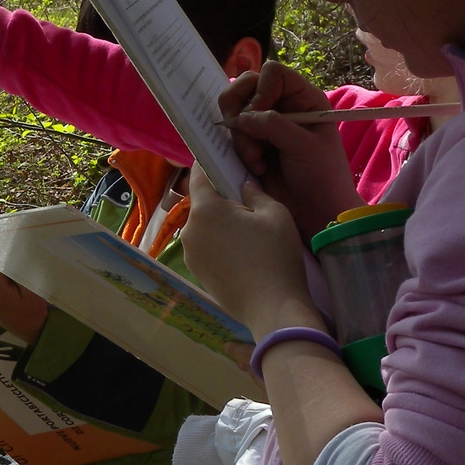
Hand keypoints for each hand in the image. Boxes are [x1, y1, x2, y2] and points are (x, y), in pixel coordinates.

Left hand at [180, 166, 323, 341]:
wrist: (271, 307)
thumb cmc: (274, 254)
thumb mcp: (274, 212)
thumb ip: (255, 192)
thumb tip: (243, 185)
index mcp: (204, 210)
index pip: (199, 176)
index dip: (209, 164)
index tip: (219, 158)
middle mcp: (189, 230)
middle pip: (202, 205)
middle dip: (220, 199)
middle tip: (246, 201)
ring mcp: (190, 255)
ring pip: (204, 228)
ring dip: (220, 224)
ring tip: (248, 231)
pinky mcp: (197, 274)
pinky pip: (206, 248)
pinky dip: (219, 244)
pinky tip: (242, 252)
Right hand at [220, 63, 363, 234]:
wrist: (316, 214)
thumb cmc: (322, 177)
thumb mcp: (304, 147)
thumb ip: (274, 125)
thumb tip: (241, 117)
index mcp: (303, 99)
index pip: (272, 73)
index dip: (261, 89)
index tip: (260, 114)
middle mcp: (282, 107)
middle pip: (247, 86)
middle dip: (239, 109)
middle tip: (241, 132)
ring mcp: (265, 127)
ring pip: (235, 113)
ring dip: (240, 137)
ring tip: (256, 160)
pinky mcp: (252, 146)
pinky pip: (232, 136)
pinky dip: (237, 150)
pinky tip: (255, 167)